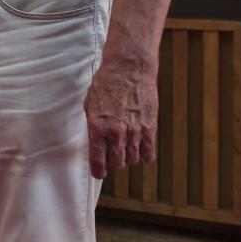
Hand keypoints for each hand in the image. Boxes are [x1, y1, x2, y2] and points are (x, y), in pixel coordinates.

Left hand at [84, 56, 157, 178]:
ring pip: (132, 159)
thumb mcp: (90, 104)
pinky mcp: (150, 128)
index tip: (99, 173)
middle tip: (112, 157)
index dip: (99, 171)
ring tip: (125, 150)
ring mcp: (134, 132)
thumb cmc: (106, 83)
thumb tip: (96, 141)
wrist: (128, 68)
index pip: (98, 161)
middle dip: (113, 163)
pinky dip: (145, 155)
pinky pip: (149, 152)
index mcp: (97, 128)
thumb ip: (93, 125)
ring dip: (128, 158)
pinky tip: (141, 150)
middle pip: (117, 163)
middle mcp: (116, 133)